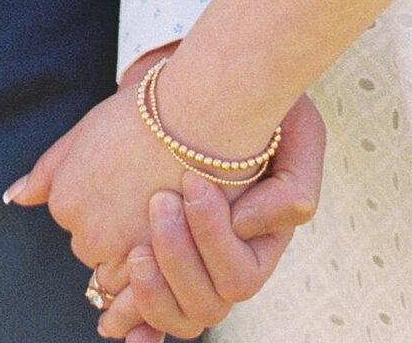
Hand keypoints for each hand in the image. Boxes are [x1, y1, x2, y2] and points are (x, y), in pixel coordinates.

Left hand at [6, 50, 181, 305]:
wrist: (196, 117)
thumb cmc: (143, 115)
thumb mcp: (84, 132)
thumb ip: (48, 171)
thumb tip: (14, 196)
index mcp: (64, 199)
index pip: (75, 220)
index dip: (103, 200)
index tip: (125, 177)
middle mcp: (84, 232)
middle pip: (94, 249)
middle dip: (114, 231)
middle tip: (145, 193)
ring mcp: (120, 252)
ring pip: (120, 271)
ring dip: (136, 253)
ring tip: (162, 211)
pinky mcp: (156, 263)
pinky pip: (145, 287)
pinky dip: (155, 270)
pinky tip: (169, 243)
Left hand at [95, 94, 326, 339]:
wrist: (215, 91)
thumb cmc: (265, 114)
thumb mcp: (298, 134)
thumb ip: (292, 187)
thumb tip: (243, 227)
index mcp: (260, 246)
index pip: (240, 275)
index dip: (212, 238)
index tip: (191, 181)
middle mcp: (226, 270)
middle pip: (205, 305)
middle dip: (177, 258)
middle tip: (159, 201)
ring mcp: (192, 274)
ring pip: (175, 317)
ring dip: (150, 291)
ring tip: (135, 249)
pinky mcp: (159, 267)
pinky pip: (146, 318)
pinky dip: (132, 324)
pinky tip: (113, 324)